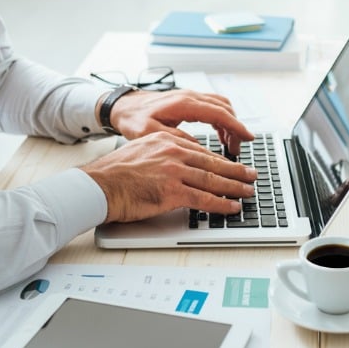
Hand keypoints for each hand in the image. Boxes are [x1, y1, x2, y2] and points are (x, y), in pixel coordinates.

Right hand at [81, 131, 256, 222]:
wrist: (96, 186)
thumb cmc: (114, 174)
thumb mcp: (141, 150)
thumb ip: (163, 154)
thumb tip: (180, 164)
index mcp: (166, 140)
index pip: (201, 151)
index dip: (221, 161)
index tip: (233, 166)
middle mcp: (173, 152)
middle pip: (213, 163)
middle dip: (236, 171)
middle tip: (252, 176)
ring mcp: (174, 171)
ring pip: (213, 180)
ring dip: (235, 187)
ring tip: (248, 191)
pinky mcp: (172, 191)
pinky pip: (204, 199)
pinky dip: (222, 204)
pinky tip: (233, 207)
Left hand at [106, 89, 254, 154]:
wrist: (122, 106)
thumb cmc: (133, 119)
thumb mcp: (151, 133)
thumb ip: (176, 139)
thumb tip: (199, 148)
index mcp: (184, 104)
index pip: (219, 113)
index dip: (236, 126)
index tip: (248, 138)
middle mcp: (190, 96)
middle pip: (225, 108)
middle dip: (236, 128)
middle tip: (237, 149)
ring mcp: (191, 96)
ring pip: (221, 106)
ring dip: (230, 124)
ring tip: (230, 145)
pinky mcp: (189, 100)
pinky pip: (214, 107)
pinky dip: (222, 120)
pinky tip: (221, 135)